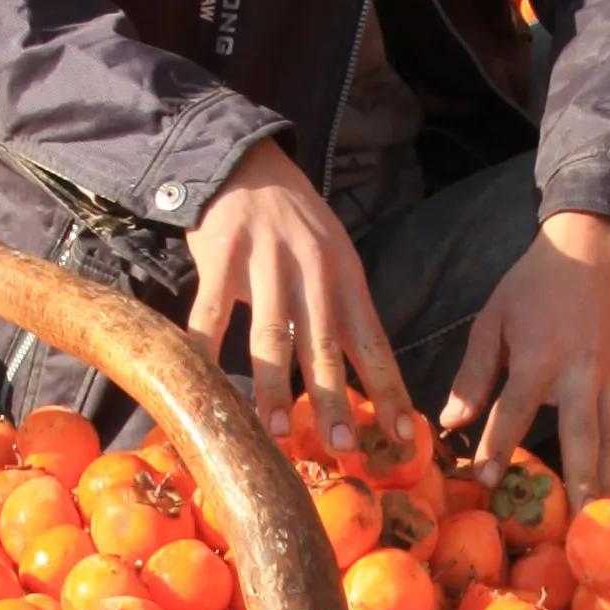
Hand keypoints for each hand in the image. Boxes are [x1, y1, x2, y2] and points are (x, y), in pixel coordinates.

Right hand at [187, 138, 412, 458]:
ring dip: (275, 388)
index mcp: (346, 277)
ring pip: (272, 335)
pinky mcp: (221, 257)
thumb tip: (364, 385)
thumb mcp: (333, 259)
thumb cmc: (294, 224)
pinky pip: (211, 314)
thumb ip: (343, 313)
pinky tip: (206, 386)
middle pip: (326, 345)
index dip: (389, 389)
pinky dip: (206, 352)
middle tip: (343, 447)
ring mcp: (265, 263)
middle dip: (335, 400)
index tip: (403, 435)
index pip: (373, 342)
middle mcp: (312, 271)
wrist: (244, 162)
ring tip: (279, 432)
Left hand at [439, 212, 609, 506]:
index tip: (488, 480)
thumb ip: (473, 374)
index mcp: (539, 354)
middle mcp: (579, 373)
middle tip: (572, 526)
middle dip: (576, 482)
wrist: (591, 254)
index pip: (517, 407)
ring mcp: (607, 381)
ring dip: (604, 485)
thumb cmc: (532, 287)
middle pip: (580, 436)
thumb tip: (451, 422)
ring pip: (609, 442)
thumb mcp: (491, 319)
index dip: (501, 444)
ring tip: (599, 525)